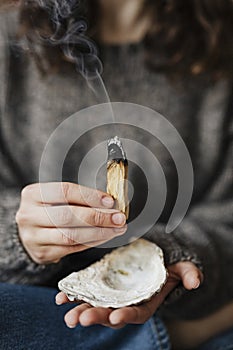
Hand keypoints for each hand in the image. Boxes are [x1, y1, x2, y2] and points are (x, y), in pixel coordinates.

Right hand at [16, 182, 126, 263]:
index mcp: (33, 194)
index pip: (65, 191)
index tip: (110, 201)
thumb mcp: (56, 197)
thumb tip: (109, 203)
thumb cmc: (48, 209)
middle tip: (118, 217)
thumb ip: (79, 197)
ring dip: (98, 232)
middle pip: (68, 215)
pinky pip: (72, 248)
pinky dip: (92, 242)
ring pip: (71, 235)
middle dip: (98, 217)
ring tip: (116, 228)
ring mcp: (33, 236)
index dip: (90, 196)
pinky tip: (104, 236)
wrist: (29, 230)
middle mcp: (29, 215)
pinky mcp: (42, 252)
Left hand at [56, 261, 202, 328]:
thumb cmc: (167, 267)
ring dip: (79, 308)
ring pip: (94, 305)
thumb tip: (196, 281)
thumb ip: (187, 274)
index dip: (126, 316)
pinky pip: (85, 291)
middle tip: (80, 318)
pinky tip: (61, 296)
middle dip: (95, 316)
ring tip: (66, 311)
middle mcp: (125, 303)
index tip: (115, 317)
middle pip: (110, 313)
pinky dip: (73, 294)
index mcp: (144, 303)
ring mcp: (111, 295)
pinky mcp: (100, 284)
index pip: (136, 313)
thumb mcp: (180, 268)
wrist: (152, 260)